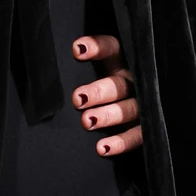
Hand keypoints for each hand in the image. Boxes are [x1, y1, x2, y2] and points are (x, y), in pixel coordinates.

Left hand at [70, 34, 141, 156]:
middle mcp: (135, 82)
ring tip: (87, 121)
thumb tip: (48, 65)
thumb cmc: (108, 92)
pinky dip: (121, 142)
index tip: (77, 50)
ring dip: (108, 115)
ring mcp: (144, 105)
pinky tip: (102, 148)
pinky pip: (137, 136)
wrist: (147, 113)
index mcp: (123, 63)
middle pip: (118, 84)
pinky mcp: (148, 128)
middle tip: (78, 98)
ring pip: (128, 109)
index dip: (97, 48)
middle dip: (98, 91)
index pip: (113, 49)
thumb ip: (83, 69)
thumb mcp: (101, 72)